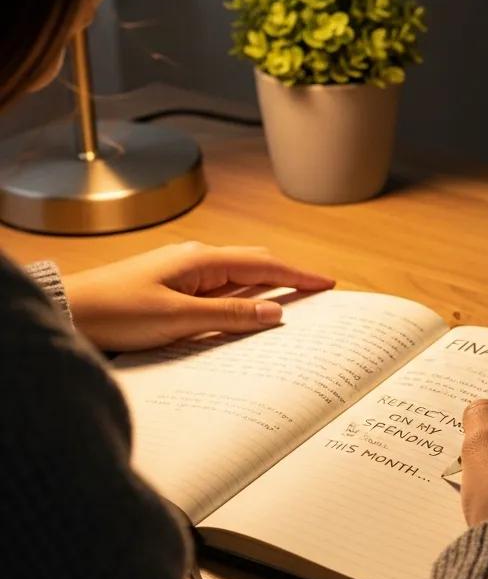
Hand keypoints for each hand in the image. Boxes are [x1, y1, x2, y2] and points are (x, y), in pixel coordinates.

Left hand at [63, 242, 334, 350]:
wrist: (67, 313)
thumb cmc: (115, 311)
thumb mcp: (178, 317)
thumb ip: (229, 314)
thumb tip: (274, 311)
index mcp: (202, 260)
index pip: (265, 264)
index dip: (300, 274)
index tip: (328, 282)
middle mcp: (196, 261)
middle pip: (256, 265)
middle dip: (290, 277)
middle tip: (318, 294)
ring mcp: (184, 275)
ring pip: (238, 279)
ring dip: (266, 289)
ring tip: (293, 306)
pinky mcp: (173, 291)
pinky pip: (219, 292)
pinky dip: (242, 300)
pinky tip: (248, 314)